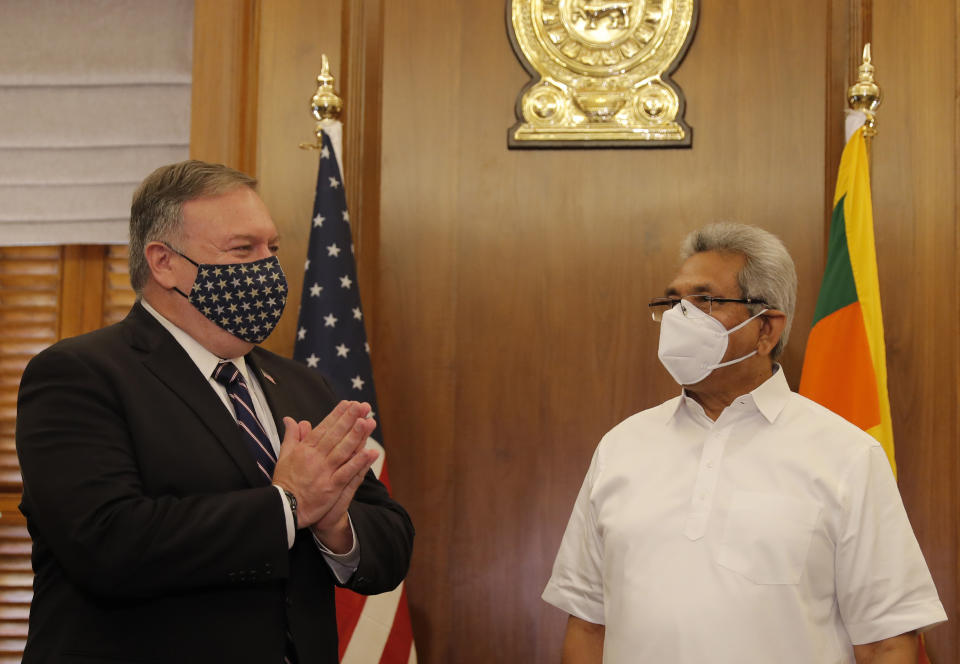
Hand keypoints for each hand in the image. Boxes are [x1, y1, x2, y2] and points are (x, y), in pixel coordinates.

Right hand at [272, 401, 378, 536]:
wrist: (283, 509)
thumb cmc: (284, 482)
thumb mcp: (284, 456)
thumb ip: (291, 437)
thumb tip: (292, 419)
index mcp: (305, 449)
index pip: (324, 428)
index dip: (337, 415)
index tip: (348, 403)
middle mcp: (315, 458)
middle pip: (335, 435)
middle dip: (350, 419)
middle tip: (362, 406)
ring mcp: (324, 472)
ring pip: (342, 450)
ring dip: (356, 436)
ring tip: (367, 421)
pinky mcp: (331, 487)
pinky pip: (347, 472)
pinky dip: (359, 462)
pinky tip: (370, 452)